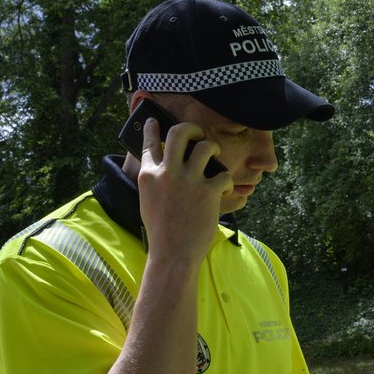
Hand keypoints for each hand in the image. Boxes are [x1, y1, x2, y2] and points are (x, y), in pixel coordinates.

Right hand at [136, 117, 232, 263]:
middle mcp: (167, 173)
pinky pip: (222, 174)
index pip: (149, 143)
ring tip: (215, 155)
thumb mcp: (148, 202)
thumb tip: (164, 167)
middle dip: (191, 128)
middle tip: (198, 134)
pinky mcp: (208, 192)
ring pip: (205, 146)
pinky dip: (225, 181)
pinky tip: (223, 189)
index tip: (154, 120)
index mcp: (149, 175)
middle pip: (179, 132)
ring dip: (213, 148)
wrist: (173, 254)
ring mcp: (188, 181)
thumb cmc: (162, 232)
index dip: (152, 128)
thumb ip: (155, 181)